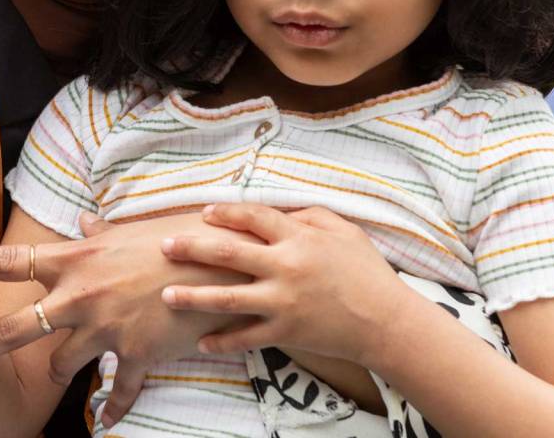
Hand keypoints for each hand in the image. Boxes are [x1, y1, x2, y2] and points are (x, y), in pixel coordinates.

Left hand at [0, 211, 253, 426]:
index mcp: (74, 260)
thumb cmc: (175, 241)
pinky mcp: (136, 354)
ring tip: (71, 373)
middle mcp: (80, 296)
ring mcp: (105, 328)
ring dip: (63, 370)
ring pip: (62, 364)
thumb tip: (88, 220)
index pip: (7, 260)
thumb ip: (101, 232)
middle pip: (11, 329)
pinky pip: (115, 392)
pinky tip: (107, 424)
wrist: (224, 265)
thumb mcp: (131, 231)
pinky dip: (111, 410)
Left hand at [160, 203, 418, 368]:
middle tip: (165, 247)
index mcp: (299, 238)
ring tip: (166, 296)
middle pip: (228, 253)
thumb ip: (309, 216)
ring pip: (227, 299)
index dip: (225, 213)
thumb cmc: (368, 273)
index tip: (202, 213)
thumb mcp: (344, 232)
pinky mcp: (286, 332)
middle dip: (192, 248)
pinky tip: (201, 343)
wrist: (388, 323)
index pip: (253, 217)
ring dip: (193, 298)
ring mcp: (283, 302)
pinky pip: (247, 338)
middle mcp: (285, 268)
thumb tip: (279, 210)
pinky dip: (223, 341)